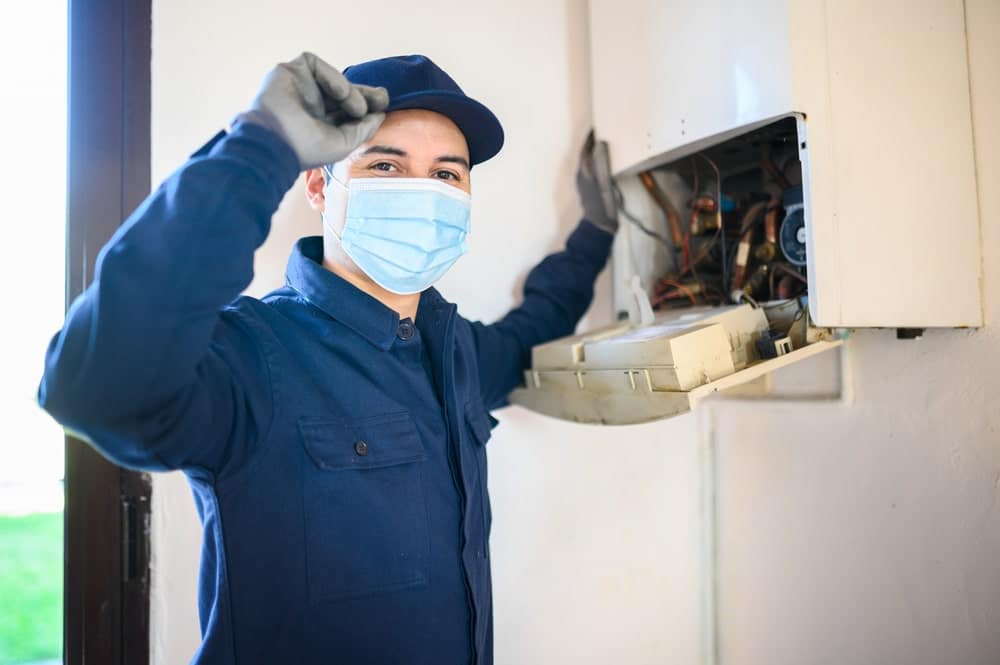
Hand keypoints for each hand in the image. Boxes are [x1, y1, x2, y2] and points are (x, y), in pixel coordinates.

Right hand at [236, 52, 388, 169]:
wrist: (274, 141)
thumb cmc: (306, 149)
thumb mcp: (344, 144)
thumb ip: (363, 129)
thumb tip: (380, 115)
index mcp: (320, 123)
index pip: (346, 110)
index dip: (366, 106)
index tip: (383, 107)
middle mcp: (310, 105)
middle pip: (343, 92)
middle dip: (365, 94)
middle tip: (383, 97)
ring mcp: (300, 88)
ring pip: (334, 80)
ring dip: (351, 92)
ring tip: (357, 108)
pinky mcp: (290, 72)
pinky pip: (317, 65)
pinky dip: (333, 77)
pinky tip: (339, 93)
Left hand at [575, 130, 617, 233]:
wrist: (599, 223)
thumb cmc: (599, 203)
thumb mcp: (600, 181)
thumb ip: (599, 163)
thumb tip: (599, 144)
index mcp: (583, 172)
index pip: (585, 151)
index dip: (589, 140)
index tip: (595, 128)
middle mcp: (582, 175)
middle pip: (586, 155)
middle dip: (591, 144)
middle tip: (601, 133)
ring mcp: (586, 182)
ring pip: (589, 161)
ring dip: (595, 152)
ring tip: (604, 143)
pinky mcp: (592, 187)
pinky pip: (593, 169)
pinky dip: (598, 161)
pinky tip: (606, 161)